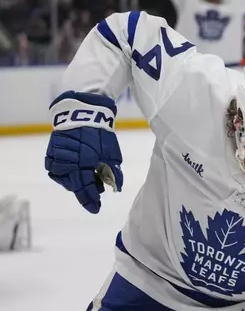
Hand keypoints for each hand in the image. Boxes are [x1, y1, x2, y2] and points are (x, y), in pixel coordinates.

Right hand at [45, 91, 122, 213]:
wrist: (83, 112)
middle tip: (95, 198)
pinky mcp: (52, 152)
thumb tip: (116, 189)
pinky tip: (73, 171)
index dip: (91, 200)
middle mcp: (70, 163)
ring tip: (86, 179)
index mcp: (86, 164)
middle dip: (85, 195)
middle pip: (75, 186)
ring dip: (74, 182)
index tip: (96, 209)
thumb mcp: (112, 153)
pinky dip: (63, 173)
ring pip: (64, 179)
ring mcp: (59, 158)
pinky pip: (54, 169)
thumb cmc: (101, 133)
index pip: (86, 188)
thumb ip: (113, 171)